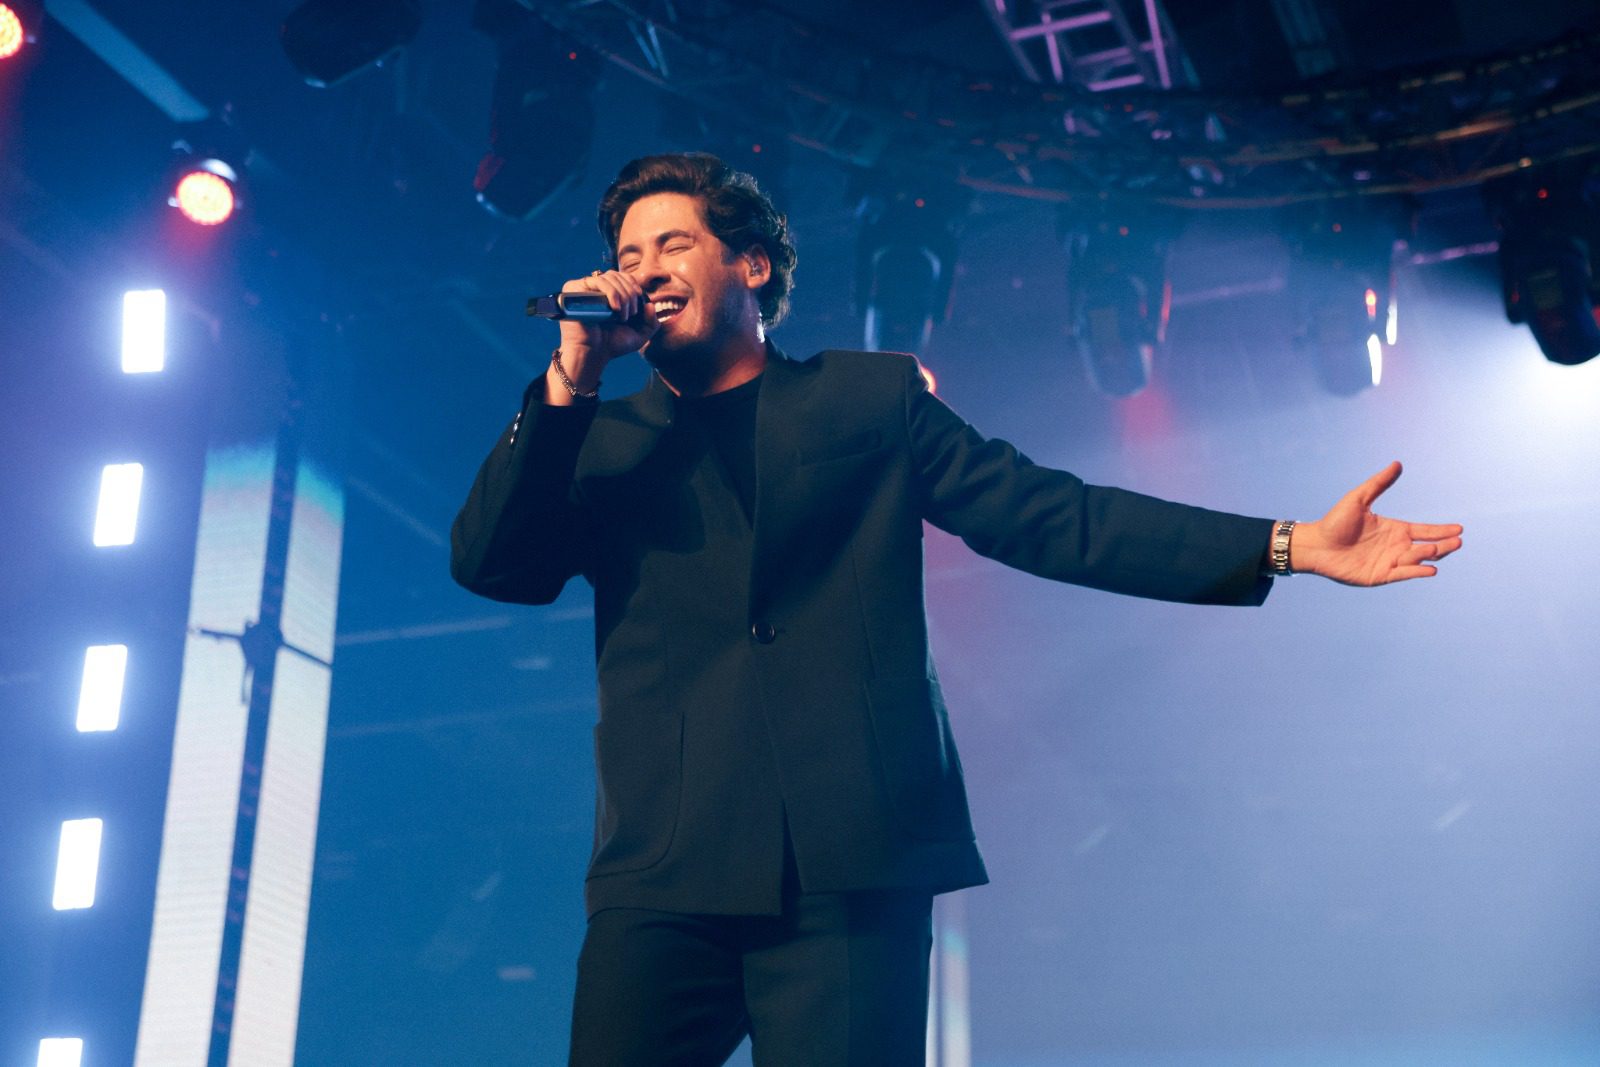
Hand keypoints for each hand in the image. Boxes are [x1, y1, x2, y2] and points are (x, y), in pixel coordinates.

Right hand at [545, 270, 659, 404]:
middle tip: (630, 314)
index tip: (640, 299)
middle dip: (630, 294)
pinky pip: (597, 281)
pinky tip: (614, 307)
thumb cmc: (612, 345)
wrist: (592, 353)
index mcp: (609, 294)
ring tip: (622, 316)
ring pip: (610, 277)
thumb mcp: (639, 335)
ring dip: (622, 295)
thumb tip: (650, 304)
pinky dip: (611, 292)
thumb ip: (651, 322)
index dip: (634, 285)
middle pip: (618, 276)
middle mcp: (596, 289)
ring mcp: (585, 288)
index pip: (623, 277)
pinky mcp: (575, 289)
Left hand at [1290, 461, 1462, 585]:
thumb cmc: (1334, 521)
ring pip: (1417, 560)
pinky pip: (1403, 574)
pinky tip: (1430, 570)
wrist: (1315, 544)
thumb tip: (1397, 463)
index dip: (1442, 531)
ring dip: (1428, 555)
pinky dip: (1417, 572)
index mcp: (1394, 529)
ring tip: (1434, 548)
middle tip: (1458, 541)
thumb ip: (1379, 483)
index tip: (1459, 529)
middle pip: (1427, 547)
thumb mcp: (1358, 499)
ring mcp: (1389, 562)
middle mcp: (1395, 547)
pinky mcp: (1380, 576)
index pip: (1424, 530)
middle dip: (1444, 545)